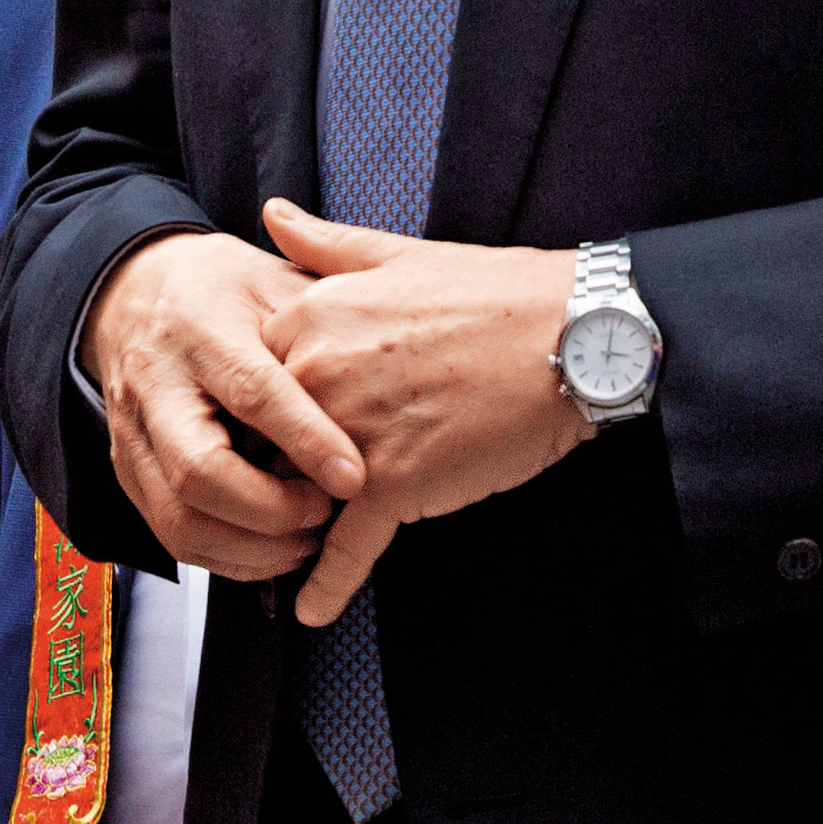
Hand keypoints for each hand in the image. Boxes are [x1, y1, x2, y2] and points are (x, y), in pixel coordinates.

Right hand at [78, 231, 352, 584]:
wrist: (137, 292)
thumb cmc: (222, 289)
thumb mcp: (275, 281)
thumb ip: (321, 326)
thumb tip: (381, 385)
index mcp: (199, 327)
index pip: (251, 391)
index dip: (304, 441)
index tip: (353, 477)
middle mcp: (155, 385)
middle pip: (197, 470)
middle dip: (269, 510)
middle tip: (325, 513)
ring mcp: (133, 435)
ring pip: (179, 519)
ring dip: (251, 549)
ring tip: (307, 541)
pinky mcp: (128, 472)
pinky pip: (171, 536)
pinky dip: (227, 558)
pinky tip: (273, 548)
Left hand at [259, 203, 583, 631]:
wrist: (573, 338)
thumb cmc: (496, 294)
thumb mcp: (399, 255)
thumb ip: (324, 245)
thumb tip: (272, 214)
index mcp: (311, 318)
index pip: (249, 378)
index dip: (262, 408)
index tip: (270, 426)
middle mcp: (318, 376)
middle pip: (263, 440)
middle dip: (273, 465)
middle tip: (285, 485)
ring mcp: (353, 436)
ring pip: (298, 494)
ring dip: (294, 522)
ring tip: (287, 545)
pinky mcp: (395, 487)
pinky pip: (347, 547)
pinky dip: (328, 584)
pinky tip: (312, 610)